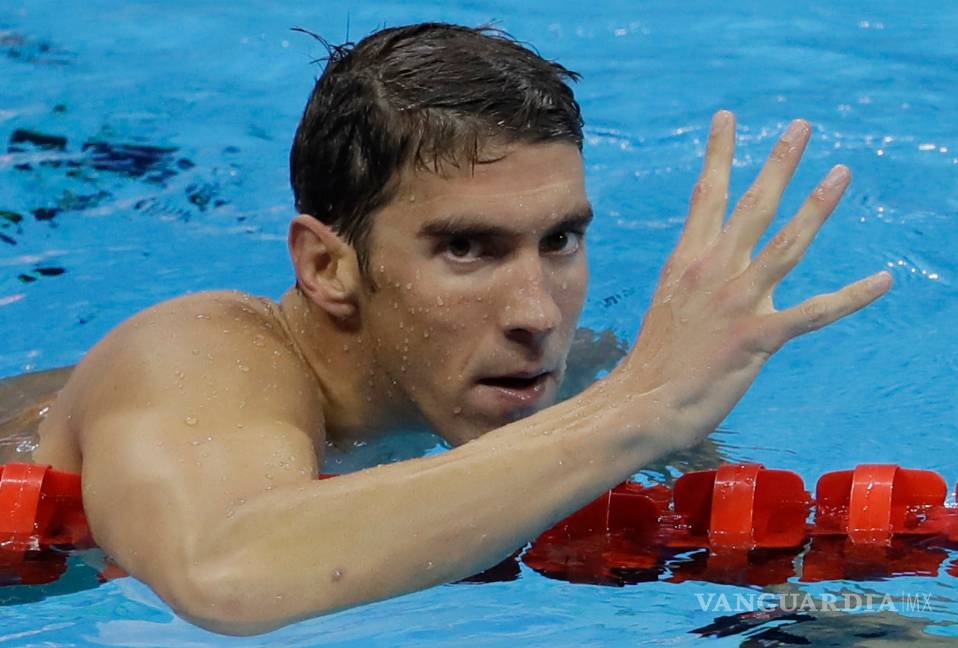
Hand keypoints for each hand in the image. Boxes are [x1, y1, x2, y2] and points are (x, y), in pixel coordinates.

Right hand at [613, 111, 890, 448]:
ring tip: (841, 172)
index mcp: (686, 261)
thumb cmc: (655, 360)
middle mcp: (711, 272)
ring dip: (816, 206)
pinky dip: (851, 296)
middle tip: (800, 127)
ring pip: (785, 244)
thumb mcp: (668, 302)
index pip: (705, 195)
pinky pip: (813, 312)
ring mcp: (735, 301)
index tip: (727, 118)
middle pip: (751, 205)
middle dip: (778, 163)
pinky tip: (883, 280)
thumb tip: (704, 255)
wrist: (640, 403)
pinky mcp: (756, 337)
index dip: (718, 154)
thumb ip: (694, 275)